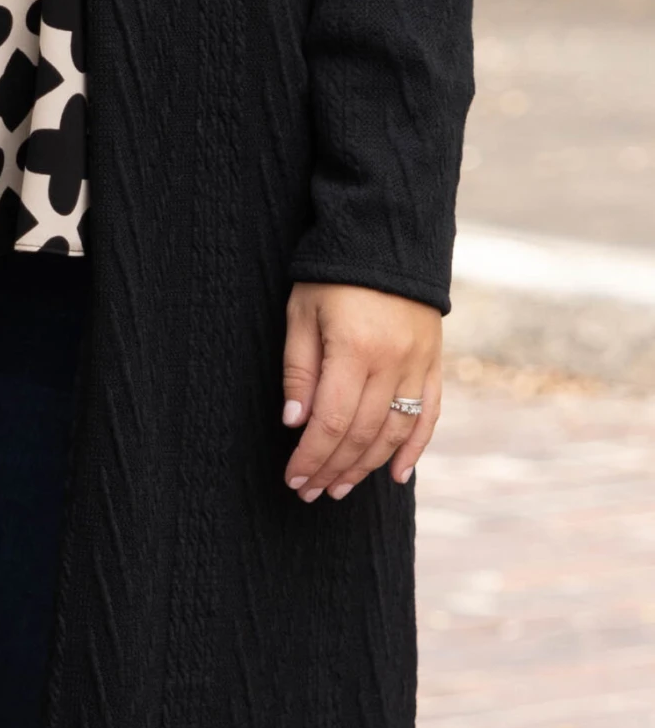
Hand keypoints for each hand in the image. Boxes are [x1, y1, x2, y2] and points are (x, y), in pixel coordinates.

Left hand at [281, 283, 440, 502]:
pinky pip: (430, 415)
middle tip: (309, 491)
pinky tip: (396, 475)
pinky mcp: (435, 363)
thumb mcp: (302, 313)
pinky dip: (414, 449)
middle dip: (332, 468)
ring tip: (339, 487)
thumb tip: (295, 423)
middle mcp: (393, 363)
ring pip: (395, 432)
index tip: (292, 477)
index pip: (331, 421)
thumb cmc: (332, 275)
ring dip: (366, 466)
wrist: (387, 237)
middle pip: (362, 433)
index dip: (311, 456)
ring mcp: (419, 365)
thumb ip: (299, 370)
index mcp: (354, 349)